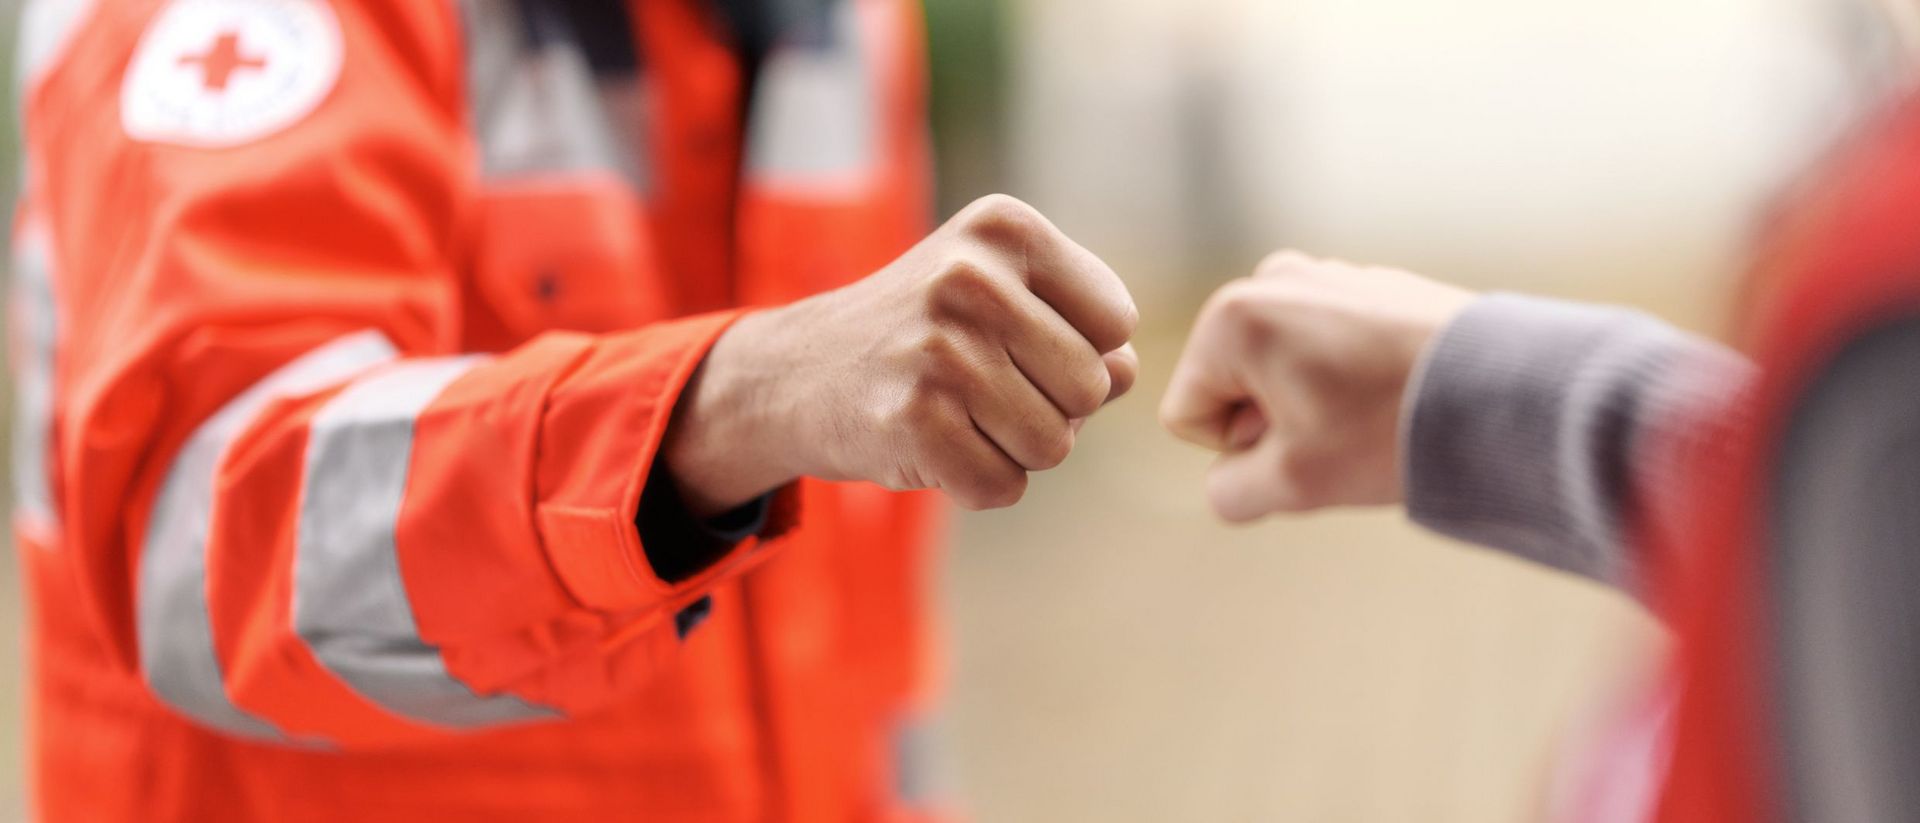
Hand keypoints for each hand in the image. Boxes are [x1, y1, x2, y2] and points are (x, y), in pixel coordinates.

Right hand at [666, 194, 1139, 513]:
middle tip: (983, 388)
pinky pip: (1003, 486)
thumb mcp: (1000, 296)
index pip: (1115, 321)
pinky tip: (933, 446)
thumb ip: (1081, 328)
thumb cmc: (924, 334)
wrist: (795, 373)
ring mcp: (940, 350)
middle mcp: (972, 277)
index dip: (1080, 350)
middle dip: (1053, 408)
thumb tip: (1125, 372)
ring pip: (1055, 445)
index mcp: (1005, 228)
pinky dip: (977, 483)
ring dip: (1016, 450)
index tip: (1016, 342)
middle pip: (1092, 387)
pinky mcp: (913, 420)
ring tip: (958, 414)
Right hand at [1159, 251, 1472, 521]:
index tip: (1305, 443)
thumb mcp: (1293, 483)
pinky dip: (1349, 379)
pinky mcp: (1370, 284)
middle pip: (1234, 386)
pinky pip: (1328, 350)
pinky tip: (1394, 394)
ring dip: (1312, 403)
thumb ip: (1229, 492)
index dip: (1240, 450)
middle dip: (1275, 421)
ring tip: (1371, 414)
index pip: (1189, 414)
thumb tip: (1228, 481)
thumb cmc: (1389, 431)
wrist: (1504, 392)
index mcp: (1231, 318)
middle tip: (1340, 433)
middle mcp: (1269, 280)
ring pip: (1282, 371)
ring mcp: (1323, 274)